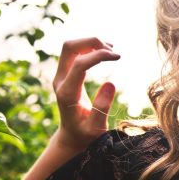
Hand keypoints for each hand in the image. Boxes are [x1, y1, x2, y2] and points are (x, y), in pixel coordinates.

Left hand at [52, 37, 120, 152]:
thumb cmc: (86, 135)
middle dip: (92, 42)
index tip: (118, 57)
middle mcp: (60, 81)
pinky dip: (89, 47)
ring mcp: (61, 76)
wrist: (72, 137)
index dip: (99, 55)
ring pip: (71, 47)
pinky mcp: (65, 74)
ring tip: (111, 51)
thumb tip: (110, 83)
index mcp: (67, 93)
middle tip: (113, 51)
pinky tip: (104, 52)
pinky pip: (74, 52)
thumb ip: (102, 107)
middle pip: (69, 47)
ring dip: (90, 43)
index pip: (79, 63)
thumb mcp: (96, 128)